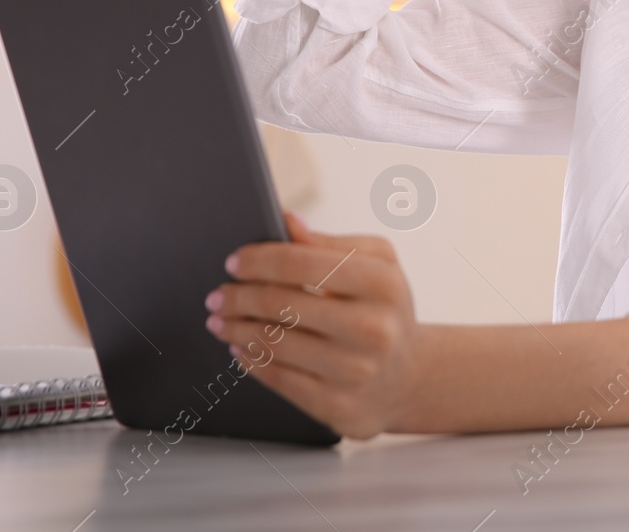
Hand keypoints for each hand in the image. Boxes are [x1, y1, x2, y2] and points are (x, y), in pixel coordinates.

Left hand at [207, 212, 420, 438]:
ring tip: (221, 320)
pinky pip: (278, 379)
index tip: (234, 261)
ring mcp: (355, 370)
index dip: (259, 260)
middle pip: (281, 304)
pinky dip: (250, 361)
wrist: (410, 375)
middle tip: (218, 295)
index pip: (301, 263)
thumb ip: (331, 243)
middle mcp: (372, 328)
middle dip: (239, 297)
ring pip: (273, 343)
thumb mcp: (377, 265)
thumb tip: (288, 222)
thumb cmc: (385, 309)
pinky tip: (241, 348)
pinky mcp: (338, 404)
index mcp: (381, 283)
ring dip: (236, 329)